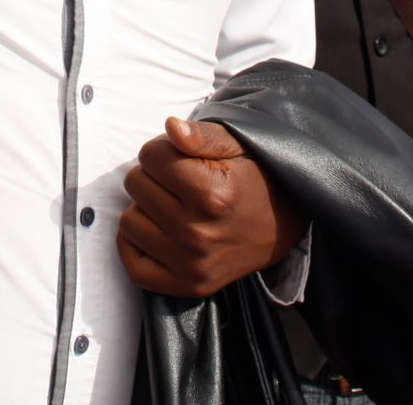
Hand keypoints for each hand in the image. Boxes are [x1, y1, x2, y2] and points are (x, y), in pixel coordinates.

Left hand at [118, 116, 305, 298]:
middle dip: (152, 174)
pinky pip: (133, 265)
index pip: (149, 155)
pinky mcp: (187, 285)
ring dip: (144, 207)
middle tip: (177, 181)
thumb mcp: (236, 145)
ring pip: (129, 222)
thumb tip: (170, 127)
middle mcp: (198, 233)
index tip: (181, 157)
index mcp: (212, 194)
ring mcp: (192, 264)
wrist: (283, 224)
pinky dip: (136, 245)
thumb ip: (202, 135)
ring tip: (170, 205)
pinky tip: (156, 230)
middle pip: (136, 184)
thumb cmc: (254, 178)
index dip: (162, 149)